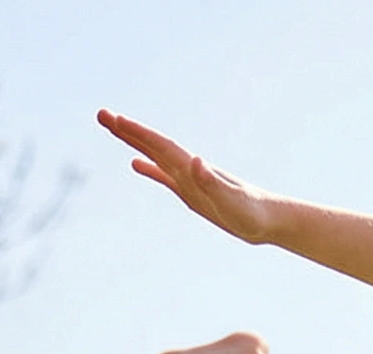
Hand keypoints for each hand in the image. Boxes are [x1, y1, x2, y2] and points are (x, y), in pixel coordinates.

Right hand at [99, 109, 290, 244]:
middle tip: (101, 114)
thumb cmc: (253, 212)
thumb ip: (212, 182)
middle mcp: (189, 169)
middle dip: (127, 130)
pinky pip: (164, 177)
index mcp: (194, 169)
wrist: (271, 220)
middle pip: (153, 144)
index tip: (112, 118)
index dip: (136, 132)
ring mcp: (190, 179)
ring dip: (134, 142)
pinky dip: (149, 169)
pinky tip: (136, 164)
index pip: (160, 146)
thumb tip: (194, 160)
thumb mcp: (231, 200)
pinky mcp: (193, 193)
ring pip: (155, 155)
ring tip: (113, 128)